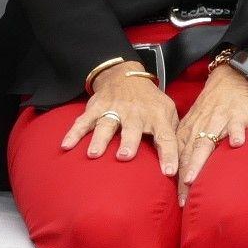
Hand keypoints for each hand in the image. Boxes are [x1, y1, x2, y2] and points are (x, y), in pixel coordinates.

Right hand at [61, 63, 177, 171]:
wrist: (125, 75)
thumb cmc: (149, 103)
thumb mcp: (167, 112)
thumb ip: (172, 134)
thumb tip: (182, 163)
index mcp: (157, 116)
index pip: (166, 136)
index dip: (169, 154)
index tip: (169, 172)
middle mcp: (135, 113)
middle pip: (132, 128)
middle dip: (128, 141)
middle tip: (124, 156)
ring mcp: (114, 109)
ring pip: (106, 124)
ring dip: (100, 139)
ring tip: (94, 154)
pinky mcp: (96, 108)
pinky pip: (83, 121)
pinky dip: (74, 132)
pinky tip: (66, 145)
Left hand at [174, 65, 247, 204]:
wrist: (229, 83)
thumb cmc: (211, 111)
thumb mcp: (194, 127)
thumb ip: (188, 148)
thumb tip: (180, 176)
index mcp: (188, 132)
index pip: (180, 159)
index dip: (178, 180)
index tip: (177, 201)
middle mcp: (199, 129)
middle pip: (189, 156)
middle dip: (184, 177)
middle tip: (182, 199)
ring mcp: (217, 122)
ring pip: (206, 142)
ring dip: (198, 160)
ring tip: (192, 177)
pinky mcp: (235, 116)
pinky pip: (235, 125)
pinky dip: (235, 133)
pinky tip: (237, 143)